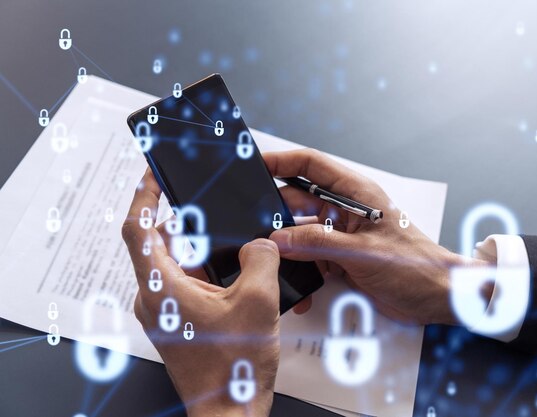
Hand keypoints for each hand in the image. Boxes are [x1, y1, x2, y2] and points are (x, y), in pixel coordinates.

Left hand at [122, 169, 279, 416]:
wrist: (229, 411)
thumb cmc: (231, 370)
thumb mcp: (257, 302)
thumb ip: (260, 259)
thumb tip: (258, 244)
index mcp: (161, 288)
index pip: (138, 228)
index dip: (144, 194)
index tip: (153, 175)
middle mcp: (155, 298)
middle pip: (160, 243)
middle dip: (187, 222)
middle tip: (209, 208)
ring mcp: (165, 312)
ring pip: (178, 264)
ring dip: (202, 250)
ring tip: (231, 244)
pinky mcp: (178, 322)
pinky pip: (188, 284)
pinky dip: (208, 272)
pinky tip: (237, 274)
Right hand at [265, 149, 479, 324]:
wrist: (438, 298)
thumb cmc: (415, 266)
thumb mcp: (364, 252)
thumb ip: (319, 243)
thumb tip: (278, 239)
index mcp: (356, 194)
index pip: (312, 166)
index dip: (282, 161)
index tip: (254, 165)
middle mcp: (347, 210)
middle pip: (299, 201)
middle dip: (275, 214)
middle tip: (250, 225)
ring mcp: (343, 235)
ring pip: (301, 234)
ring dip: (287, 248)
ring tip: (269, 260)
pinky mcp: (342, 259)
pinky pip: (312, 260)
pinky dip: (303, 272)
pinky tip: (298, 288)